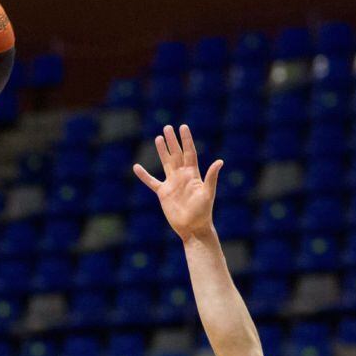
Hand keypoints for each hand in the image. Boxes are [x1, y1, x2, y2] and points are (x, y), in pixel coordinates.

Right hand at [133, 124, 222, 240]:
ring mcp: (172, 183)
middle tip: (167, 127)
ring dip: (162, 151)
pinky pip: (151, 182)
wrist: (193, 228)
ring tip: (158, 138)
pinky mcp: (163, 193)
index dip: (186, 139)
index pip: (189, 152)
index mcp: (193, 174)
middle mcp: (182, 176)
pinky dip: (144, 175)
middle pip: (176, 154)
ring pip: (166, 163)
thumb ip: (211, 177)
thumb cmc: (203, 212)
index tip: (183, 127)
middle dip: (172, 141)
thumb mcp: (208, 193)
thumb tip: (220, 161)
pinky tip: (136, 167)